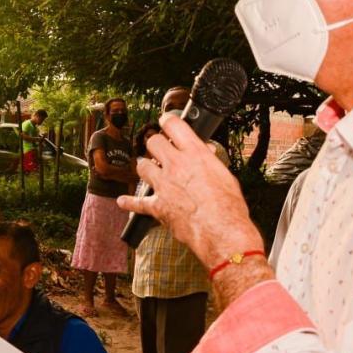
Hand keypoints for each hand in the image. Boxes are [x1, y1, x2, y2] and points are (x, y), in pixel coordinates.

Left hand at [117, 114, 260, 265]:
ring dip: (145, 167)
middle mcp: (176, 165)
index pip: (174, 125)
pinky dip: (129, 202)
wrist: (221, 231)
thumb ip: (210, 162)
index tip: (166, 121)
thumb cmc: (229, 205)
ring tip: (150, 170)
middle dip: (156, 144)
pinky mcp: (157, 206)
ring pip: (142, 166)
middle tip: (160, 149)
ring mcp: (163, 185)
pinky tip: (123, 201)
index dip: (168, 121)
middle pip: (153, 142)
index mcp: (195, 154)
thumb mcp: (225, 175)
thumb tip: (206, 153)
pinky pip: (137, 202)